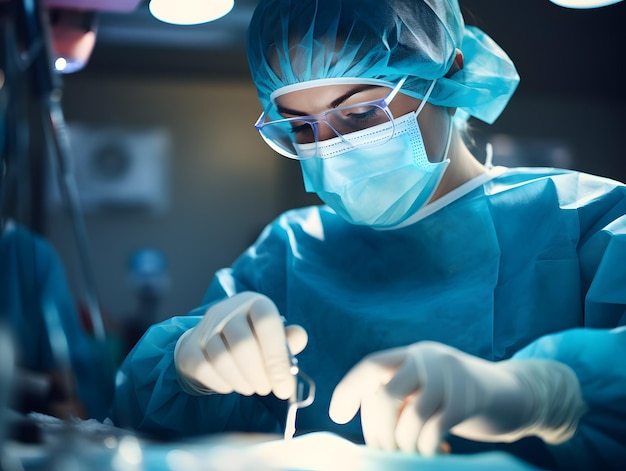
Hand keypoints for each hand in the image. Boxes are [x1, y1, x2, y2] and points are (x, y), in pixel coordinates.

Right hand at [175, 292, 307, 399]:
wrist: (211, 341)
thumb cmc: (252, 340)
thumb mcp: (273, 337)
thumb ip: (288, 340)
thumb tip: (299, 337)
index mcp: (254, 303)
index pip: (266, 323)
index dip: (277, 357)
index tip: (285, 388)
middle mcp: (228, 310)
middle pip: (243, 345)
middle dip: (259, 375)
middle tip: (267, 389)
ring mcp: (206, 327)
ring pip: (223, 359)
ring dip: (242, 381)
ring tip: (252, 387)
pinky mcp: (190, 347)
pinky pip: (205, 369)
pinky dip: (222, 383)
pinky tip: (232, 383)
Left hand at [329, 341, 584, 454]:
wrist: (515, 394)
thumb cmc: (460, 399)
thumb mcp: (427, 389)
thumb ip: (402, 398)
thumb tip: (369, 430)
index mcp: (413, 355)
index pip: (371, 366)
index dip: (349, 390)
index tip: (338, 415)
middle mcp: (428, 359)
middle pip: (385, 396)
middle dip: (378, 432)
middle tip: (384, 450)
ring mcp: (449, 378)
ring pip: (409, 418)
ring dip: (405, 445)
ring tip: (414, 451)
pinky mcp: (468, 400)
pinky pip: (433, 430)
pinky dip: (426, 448)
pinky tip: (437, 451)